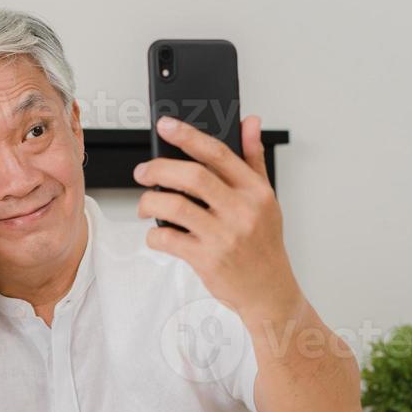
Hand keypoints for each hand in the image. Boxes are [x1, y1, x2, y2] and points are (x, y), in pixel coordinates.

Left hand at [133, 114, 302, 324]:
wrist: (268, 291)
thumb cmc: (263, 243)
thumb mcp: (266, 199)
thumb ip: (254, 159)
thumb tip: (250, 121)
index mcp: (255, 191)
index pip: (218, 154)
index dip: (188, 135)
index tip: (165, 125)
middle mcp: (242, 211)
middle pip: (192, 176)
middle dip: (158, 169)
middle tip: (142, 171)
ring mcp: (224, 237)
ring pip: (174, 206)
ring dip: (149, 201)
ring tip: (144, 204)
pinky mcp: (207, 260)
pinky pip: (168, 238)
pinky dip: (154, 233)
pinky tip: (157, 233)